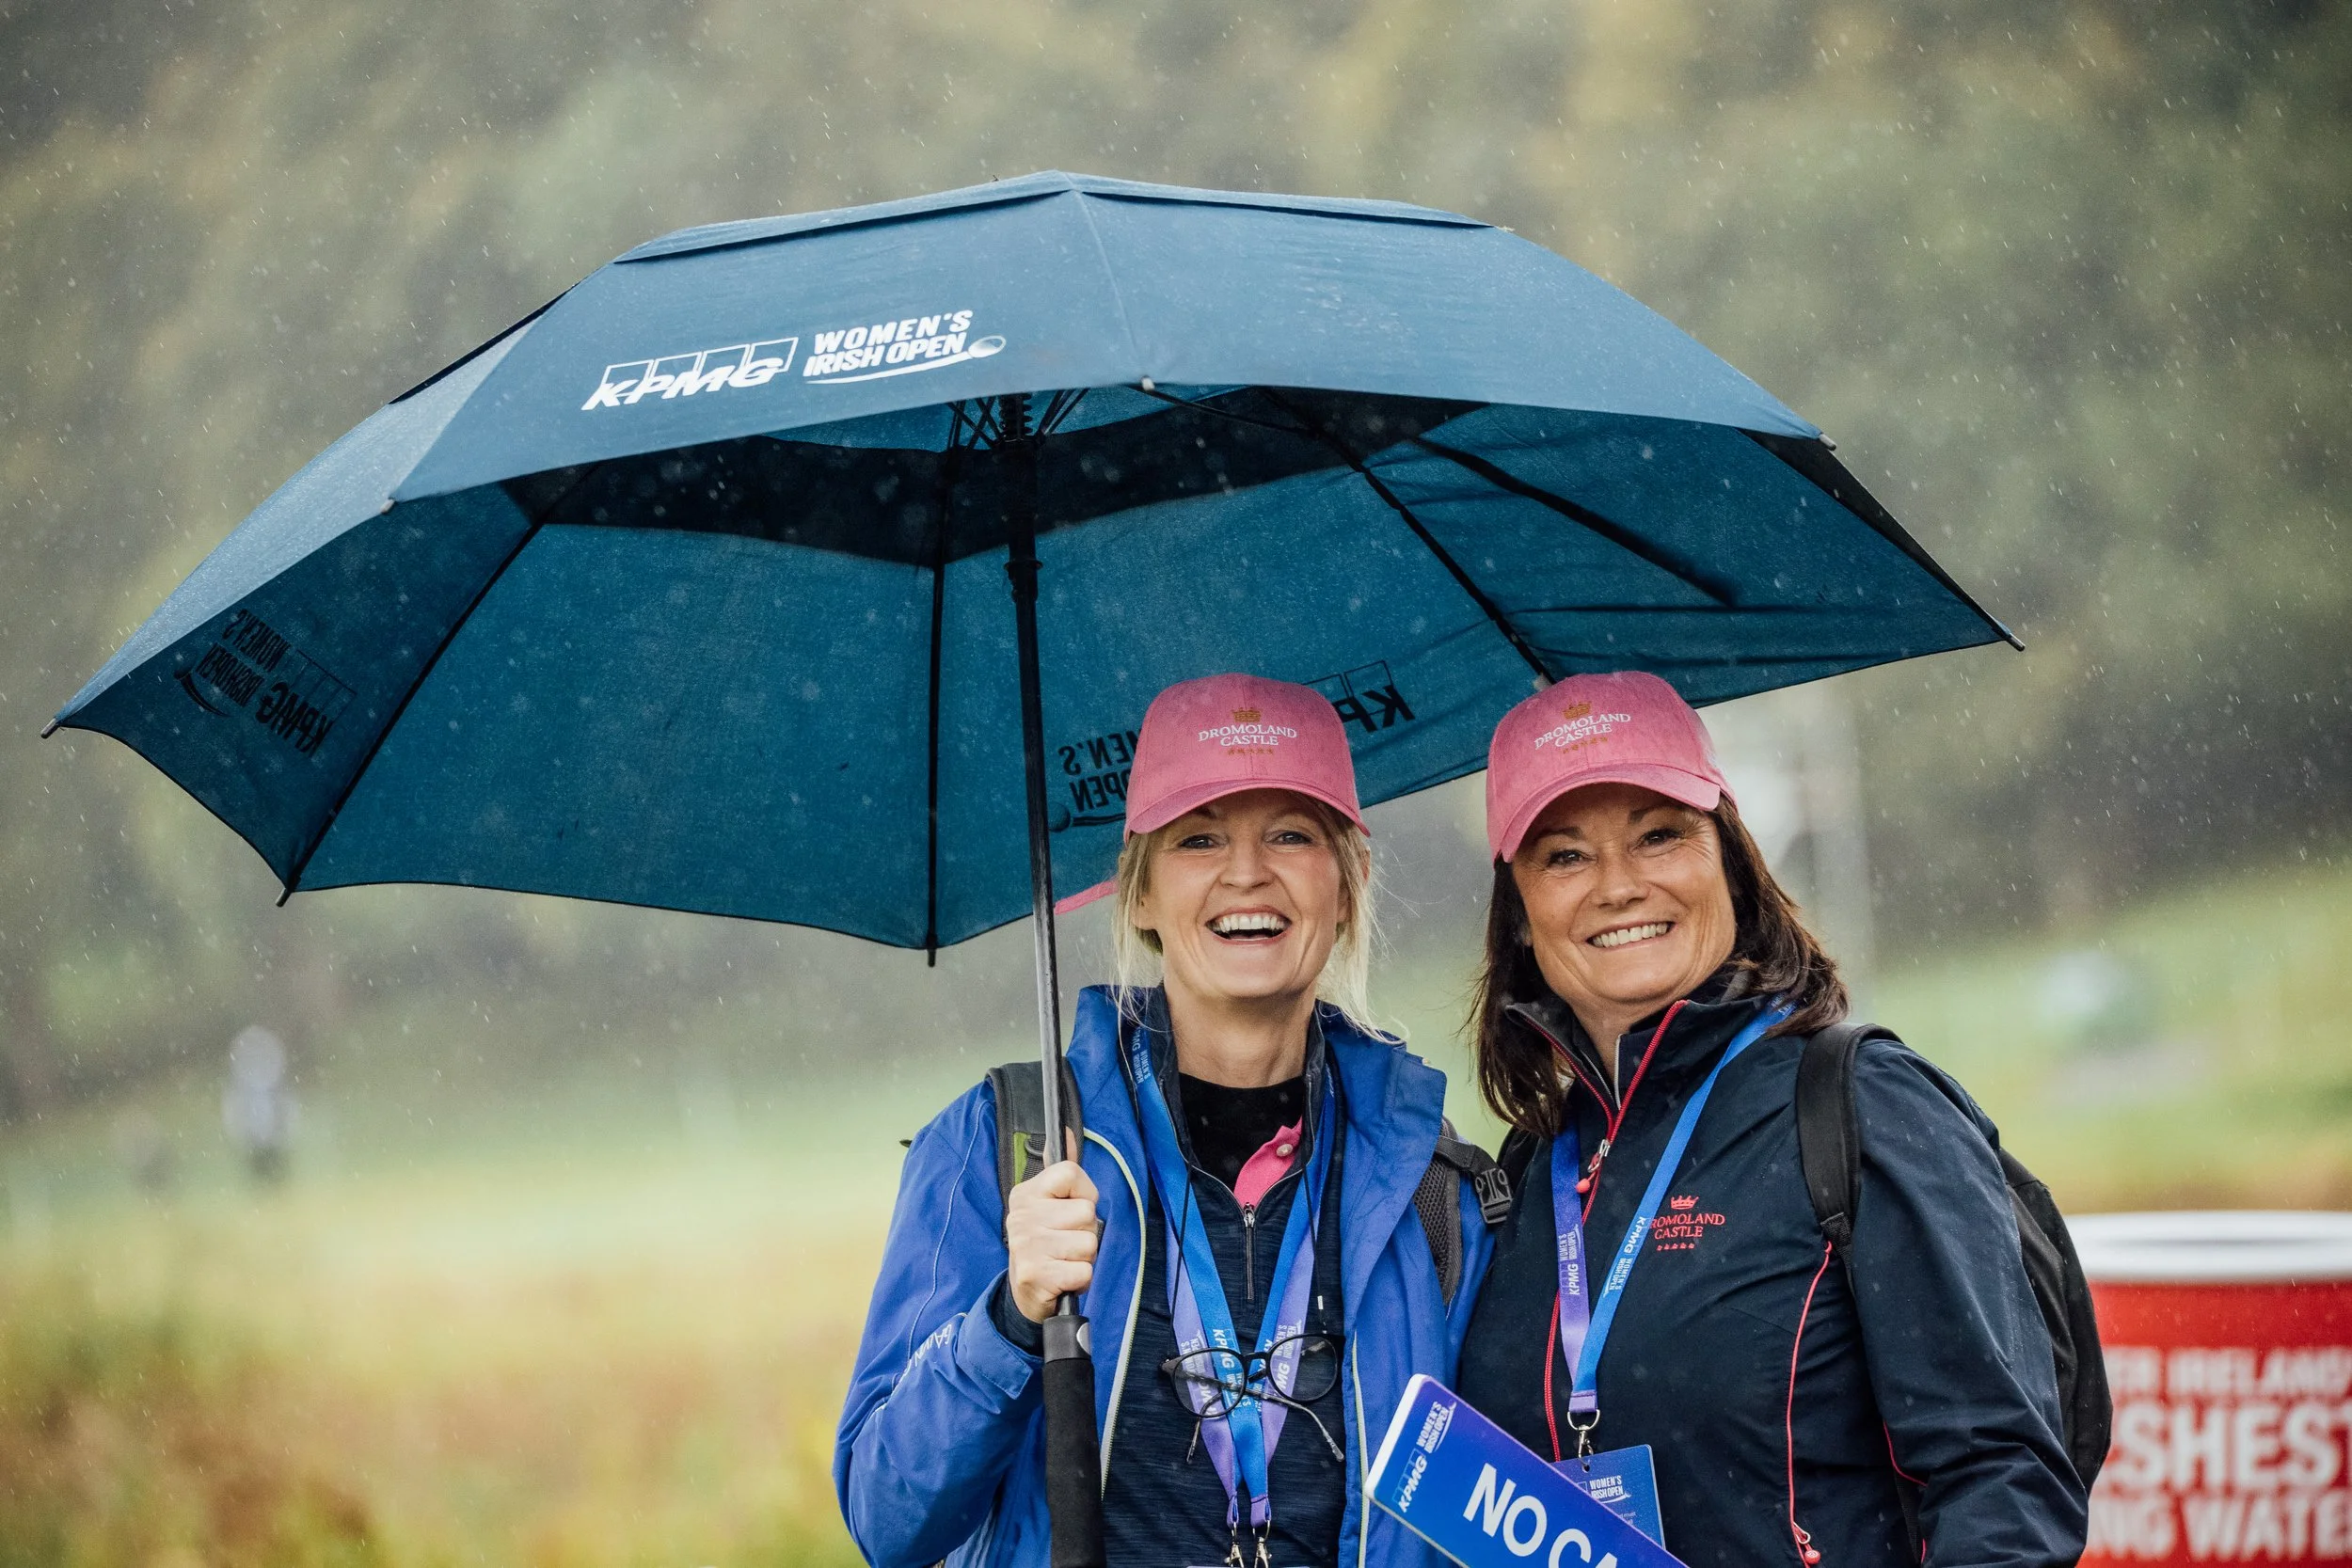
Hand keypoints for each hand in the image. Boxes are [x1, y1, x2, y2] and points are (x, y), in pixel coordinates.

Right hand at [1004, 1150, 1099, 1323]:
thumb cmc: (1046, 1243)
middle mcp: (1021, 1217)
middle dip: (1086, 1232)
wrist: (1025, 1292)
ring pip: (1089, 1243)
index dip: (1084, 1193)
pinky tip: (1063, 1279)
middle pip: (1086, 1212)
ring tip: (1065, 1261)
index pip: (1070, 1173)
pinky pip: (1084, 1271)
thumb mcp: (1049, 1204)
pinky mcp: (1034, 1275)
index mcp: (1025, 1194)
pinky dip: (1081, 1280)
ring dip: (1084, 1258)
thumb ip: (1063, 1171)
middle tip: (1067, 1243)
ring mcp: (1025, 1246)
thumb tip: (1067, 1131)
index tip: (1071, 1210)